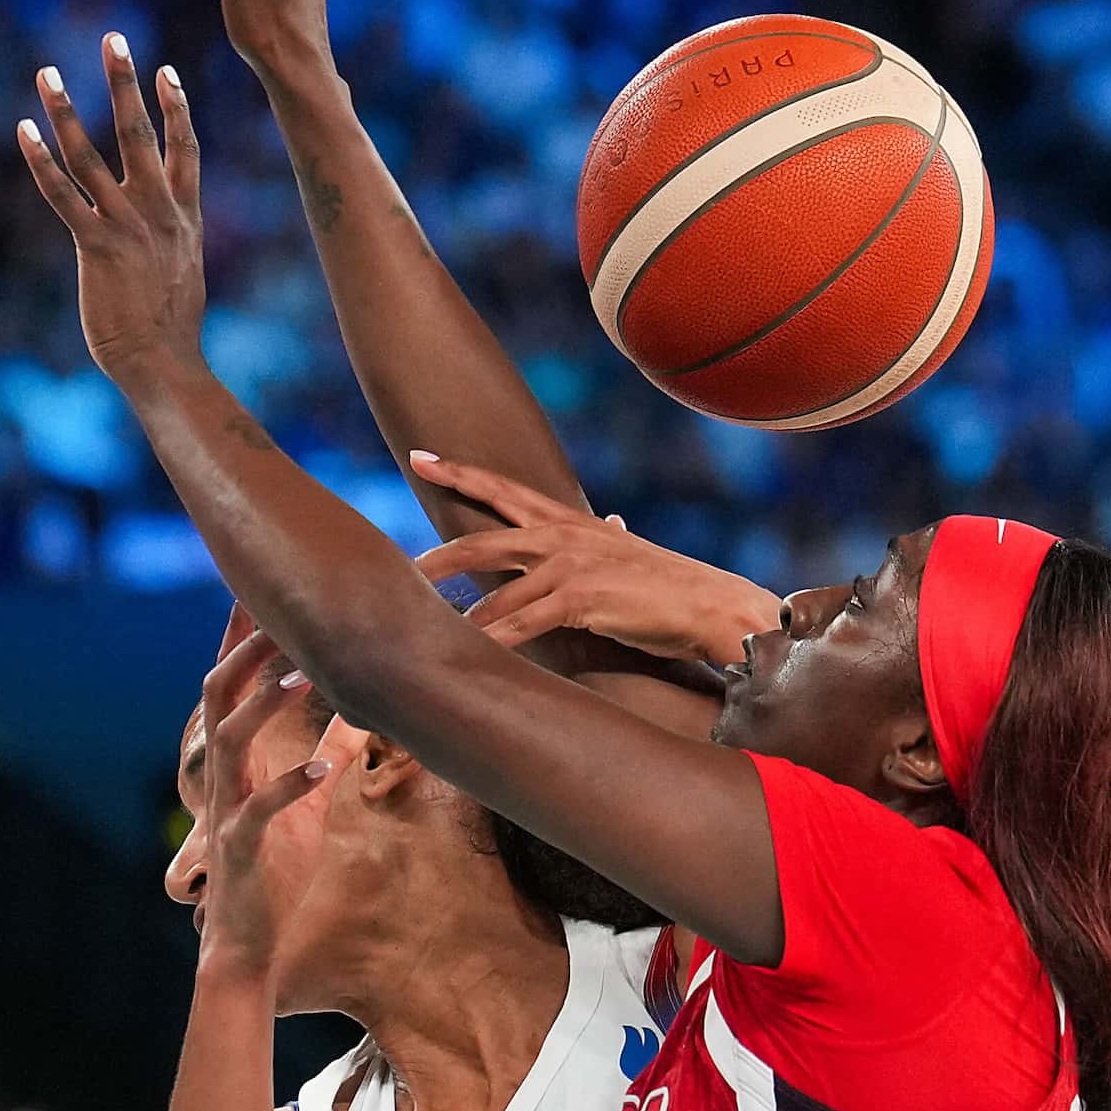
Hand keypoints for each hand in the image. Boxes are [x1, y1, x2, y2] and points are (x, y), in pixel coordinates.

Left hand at [19, 32, 206, 388]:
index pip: (184, 148)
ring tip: (46, 72)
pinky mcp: (96, 245)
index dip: (175, 107)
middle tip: (113, 39)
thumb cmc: (171, 329)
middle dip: (125, 83)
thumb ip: (169, 243)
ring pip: (92, 154)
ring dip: (66, 109)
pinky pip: (62, 194)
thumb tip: (161, 243)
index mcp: (183, 217)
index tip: (166, 70)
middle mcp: (158, 211)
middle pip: (141, 133)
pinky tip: (24, 130)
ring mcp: (127, 225)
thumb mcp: (182, 274)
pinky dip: (41, 160)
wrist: (165, 362)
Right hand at [190, 627, 336, 975]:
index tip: (255, 588)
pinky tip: (321, 768)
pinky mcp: (242, 849)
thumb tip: (366, 708)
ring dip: (264, 706)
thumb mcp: (311, 803)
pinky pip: (258, 811)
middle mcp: (225, 776)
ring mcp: (229, 810)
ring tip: (302, 676)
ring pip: (229, 742)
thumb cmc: (278, 869)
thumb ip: (332, 752)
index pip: (231, 685)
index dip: (240, 637)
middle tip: (285, 614)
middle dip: (247, 652)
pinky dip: (289, 785)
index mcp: (240, 760)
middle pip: (218, 695)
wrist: (251, 943)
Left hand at [408, 453, 782, 663]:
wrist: (709, 603)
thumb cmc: (669, 584)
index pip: (505, 490)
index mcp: (570, 523)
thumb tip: (609, 518)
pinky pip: (523, 626)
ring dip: (461, 617)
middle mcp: (564, 537)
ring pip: (497, 591)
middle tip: (400, 566)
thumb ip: (605, 535)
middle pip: (484, 538)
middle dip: (438, 555)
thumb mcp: (627, 549)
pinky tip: (471, 653)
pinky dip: (495, 642)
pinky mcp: (580, 601)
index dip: (461, 473)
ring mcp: (570, 567)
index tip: (423, 457)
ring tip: (426, 631)